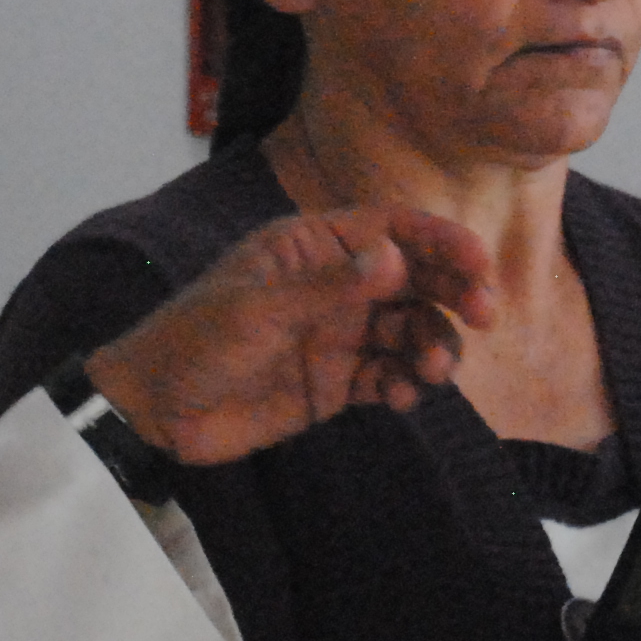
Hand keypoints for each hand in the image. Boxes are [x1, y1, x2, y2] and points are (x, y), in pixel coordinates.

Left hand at [81, 208, 501, 467]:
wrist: (156, 411)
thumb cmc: (193, 340)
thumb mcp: (256, 309)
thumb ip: (328, 287)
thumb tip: (395, 258)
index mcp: (312, 246)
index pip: (391, 229)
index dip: (440, 241)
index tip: (479, 263)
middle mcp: (335, 285)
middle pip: (415, 279)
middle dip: (454, 293)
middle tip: (483, 315)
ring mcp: (339, 334)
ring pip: (410, 331)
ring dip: (434, 346)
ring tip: (432, 370)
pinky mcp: (337, 384)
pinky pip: (389, 378)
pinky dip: (406, 386)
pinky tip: (402, 397)